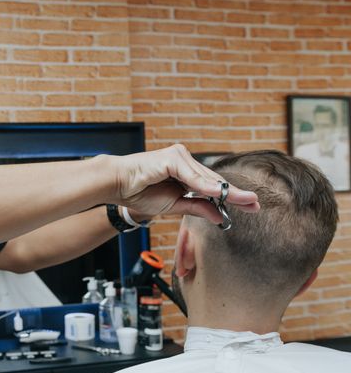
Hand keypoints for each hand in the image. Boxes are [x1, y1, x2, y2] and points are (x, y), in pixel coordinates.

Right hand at [113, 144, 258, 223]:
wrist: (117, 185)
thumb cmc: (139, 192)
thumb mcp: (174, 205)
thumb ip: (197, 207)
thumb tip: (220, 216)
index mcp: (185, 171)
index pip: (212, 185)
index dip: (232, 196)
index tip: (251, 205)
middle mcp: (184, 160)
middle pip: (214, 180)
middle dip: (236, 193)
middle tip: (256, 203)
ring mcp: (179, 156)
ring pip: (206, 178)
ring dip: (225, 191)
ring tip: (246, 200)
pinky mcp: (171, 158)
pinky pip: (191, 175)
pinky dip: (205, 185)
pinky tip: (220, 193)